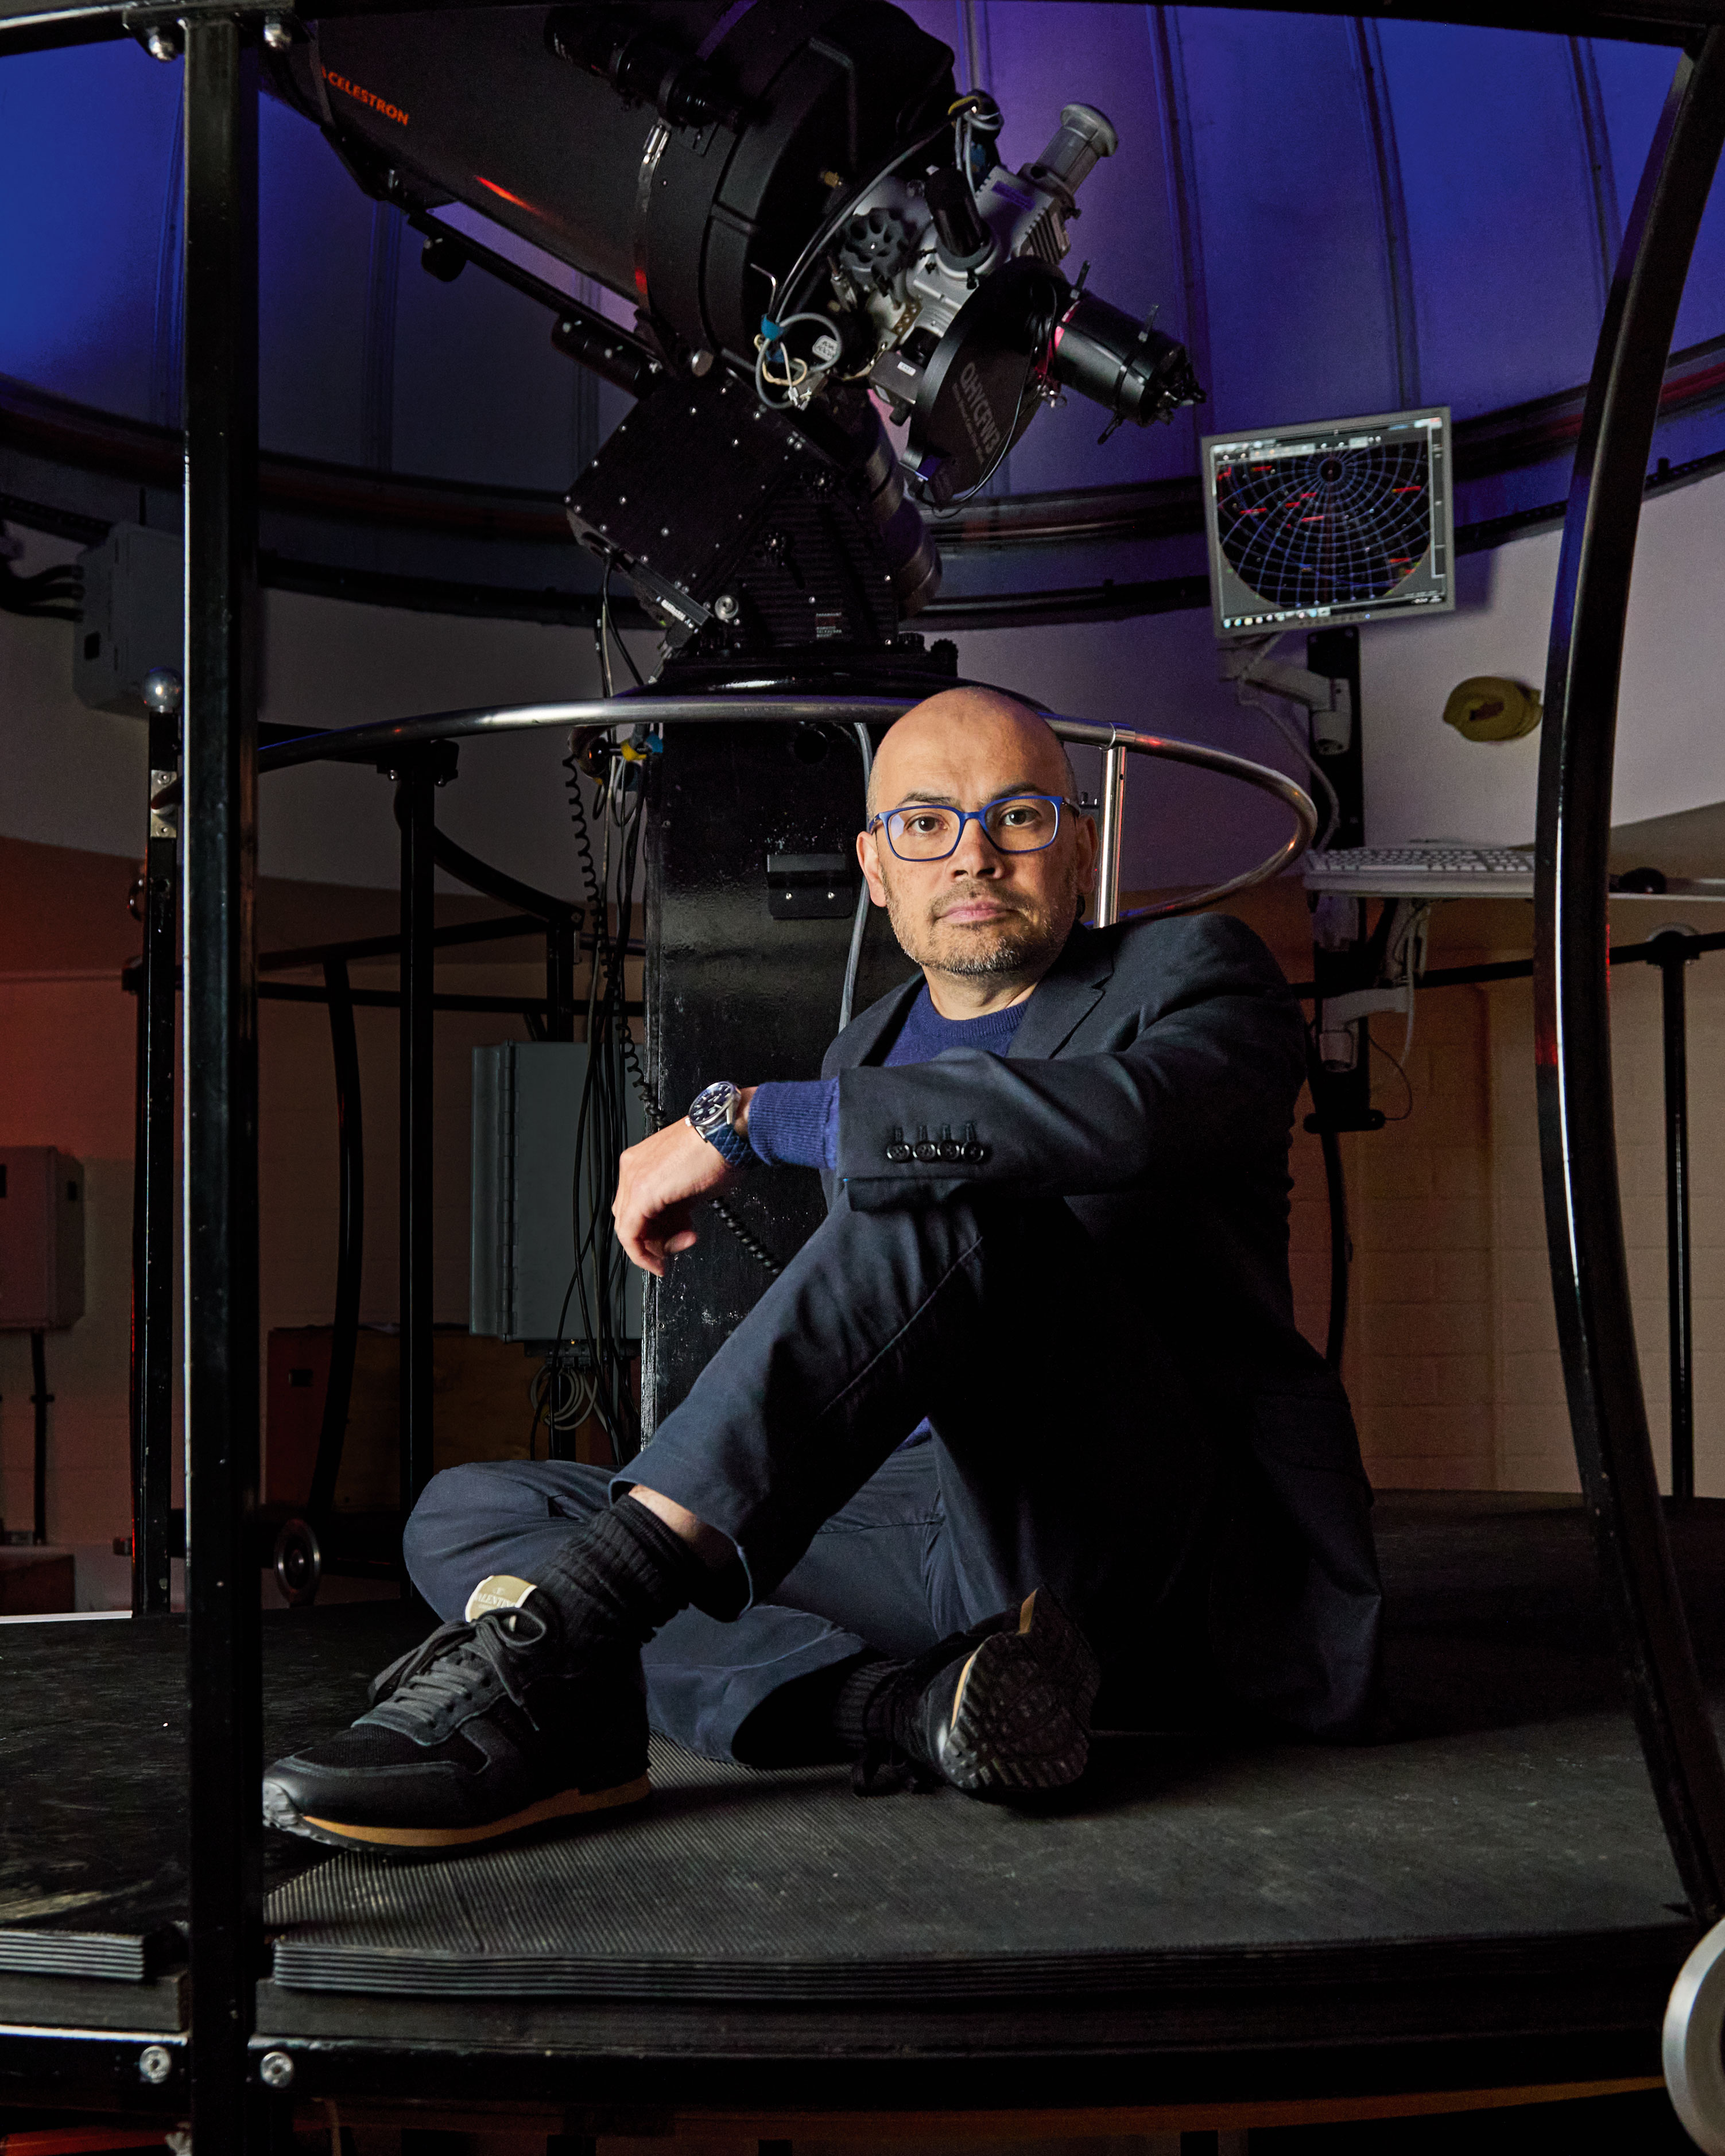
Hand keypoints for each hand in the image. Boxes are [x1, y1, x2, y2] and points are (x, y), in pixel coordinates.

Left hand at [612, 1088, 755, 1277]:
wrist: (729, 1132)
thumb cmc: (720, 1151)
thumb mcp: (693, 1186)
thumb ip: (677, 1207)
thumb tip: (677, 1226)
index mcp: (641, 1162)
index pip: (635, 1207)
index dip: (654, 1231)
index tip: (672, 1242)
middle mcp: (632, 1167)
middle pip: (631, 1218)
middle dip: (657, 1239)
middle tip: (683, 1241)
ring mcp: (634, 1178)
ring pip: (629, 1229)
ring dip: (658, 1246)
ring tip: (688, 1239)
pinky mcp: (641, 1192)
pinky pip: (631, 1234)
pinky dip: (644, 1253)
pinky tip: (663, 1260)